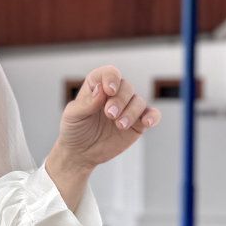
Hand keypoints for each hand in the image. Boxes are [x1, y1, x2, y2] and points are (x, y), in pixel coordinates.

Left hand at [45, 64, 159, 210]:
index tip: (109, 90)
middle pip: (126, 87)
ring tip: (119, 125)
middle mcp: (114, 95)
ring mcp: (127, 108)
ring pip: (138, 101)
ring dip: (131, 112)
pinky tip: (147, 122)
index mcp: (97, 86)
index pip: (109, 73)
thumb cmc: (74, 129)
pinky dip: (153, 116)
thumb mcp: (73, 115)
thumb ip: (86, 103)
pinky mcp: (137, 123)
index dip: (111, 78)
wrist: (80, 152)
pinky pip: (151, 114)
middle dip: (120, 100)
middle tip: (109, 114)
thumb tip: (102, 90)